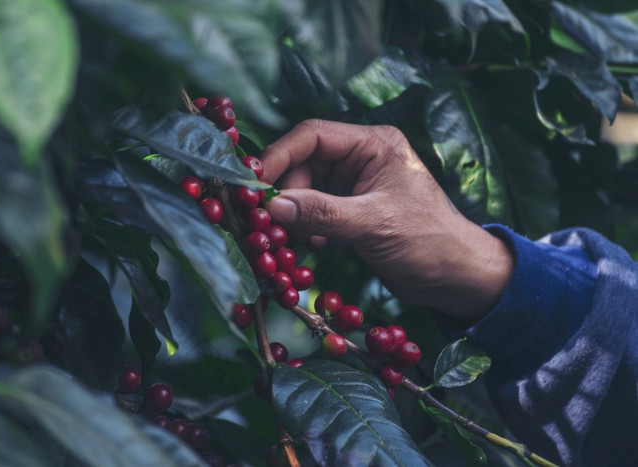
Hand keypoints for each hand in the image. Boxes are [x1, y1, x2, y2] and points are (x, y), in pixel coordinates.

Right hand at [260, 119, 512, 320]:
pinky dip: (308, 225)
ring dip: (296, 212)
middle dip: (288, 191)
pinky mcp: (353, 210)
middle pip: (305, 162)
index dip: (280, 157)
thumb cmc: (427, 242)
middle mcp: (363, 158)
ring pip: (307, 188)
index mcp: (374, 144)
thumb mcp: (372, 224)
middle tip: (273, 221)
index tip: (254, 185)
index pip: (313, 136)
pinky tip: (315, 243)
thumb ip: (321, 212)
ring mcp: (357, 184)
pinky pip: (316, 209)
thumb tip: (272, 205)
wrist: (456, 277)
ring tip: (298, 237)